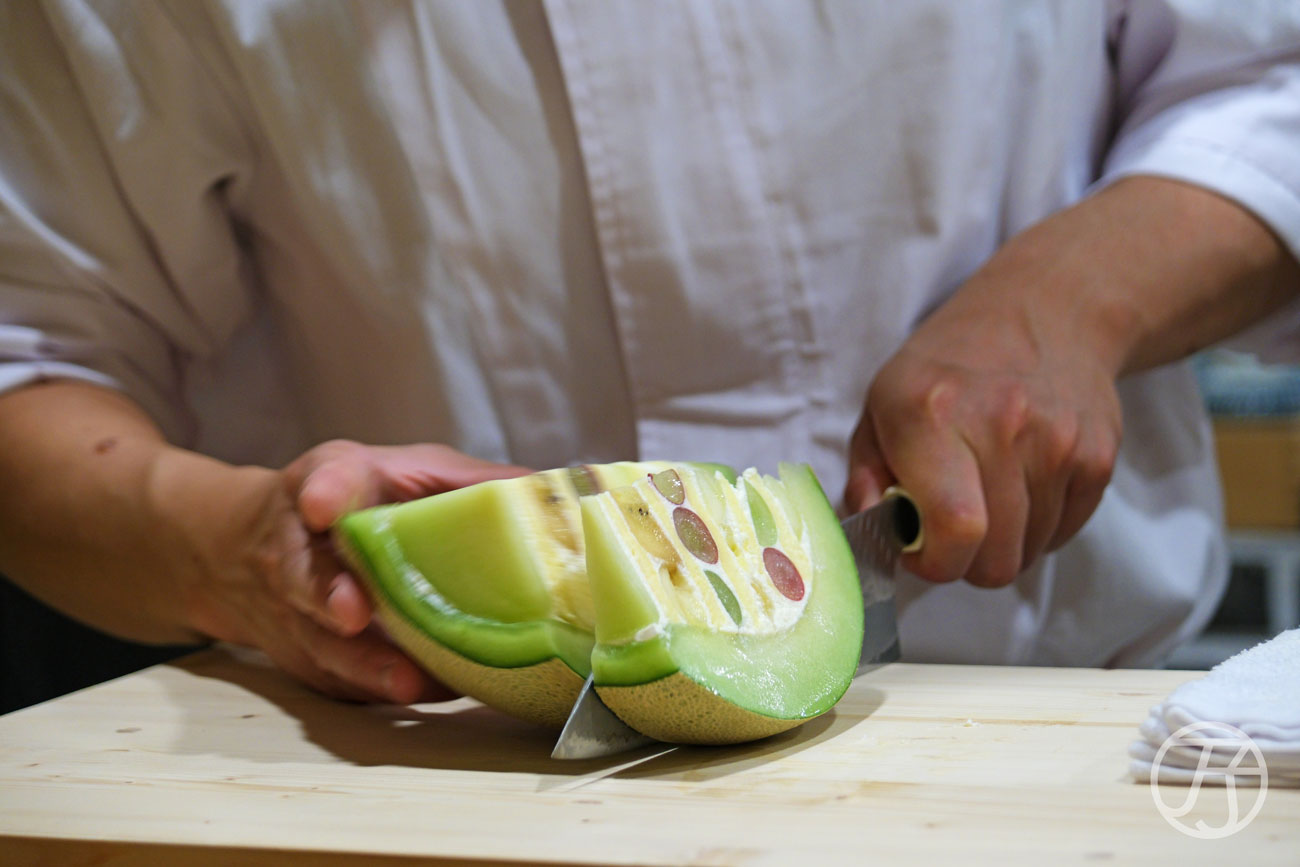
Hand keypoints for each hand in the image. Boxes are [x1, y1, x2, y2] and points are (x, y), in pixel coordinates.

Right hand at [175, 440, 530, 701]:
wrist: (250, 552)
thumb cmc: (356, 504)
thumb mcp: (401, 471)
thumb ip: (464, 481)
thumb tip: (544, 490)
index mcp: (330, 490)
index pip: (324, 482)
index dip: (324, 494)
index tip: (323, 506)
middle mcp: (301, 554)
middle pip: (309, 577)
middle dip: (329, 596)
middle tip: (354, 612)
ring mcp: (298, 616)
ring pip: (325, 644)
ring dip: (364, 665)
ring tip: (405, 680)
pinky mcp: (311, 663)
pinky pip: (346, 681)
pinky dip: (382, 689)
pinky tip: (428, 692)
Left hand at [844, 177, 1299, 588]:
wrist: (1048, 311)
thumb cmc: (948, 367)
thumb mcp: (882, 404)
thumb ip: (865, 476)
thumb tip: (867, 532)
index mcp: (932, 414)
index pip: (955, 529)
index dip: (934, 562)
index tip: (918, 549)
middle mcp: (1002, 426)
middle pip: (996, 559)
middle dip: (966, 563)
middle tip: (949, 530)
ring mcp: (1058, 443)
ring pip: (1030, 553)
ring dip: (1003, 544)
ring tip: (986, 497)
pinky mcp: (1099, 457)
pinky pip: (1063, 534)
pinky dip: (1038, 528)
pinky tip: (1021, 486)